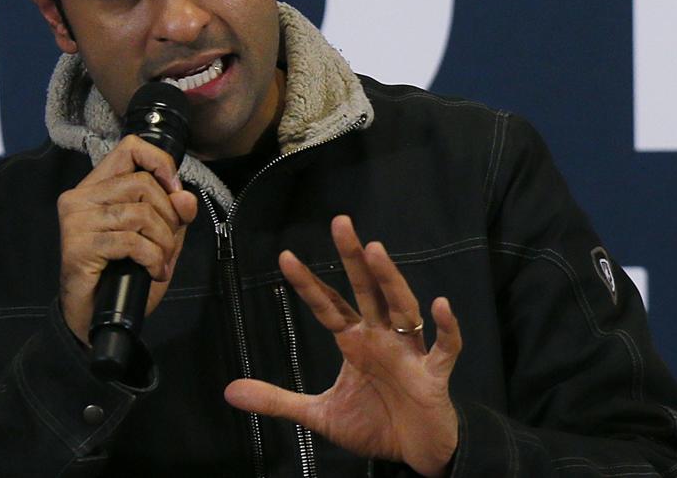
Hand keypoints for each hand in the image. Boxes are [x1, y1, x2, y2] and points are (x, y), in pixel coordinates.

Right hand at [57, 135, 198, 344]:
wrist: (91, 318)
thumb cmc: (121, 276)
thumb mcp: (157, 240)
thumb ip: (173, 216)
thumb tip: (185, 198)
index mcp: (97, 186)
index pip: (130, 148)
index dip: (160, 163)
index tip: (175, 192)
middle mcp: (81, 197)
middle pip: (142, 184)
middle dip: (168, 216)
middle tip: (168, 244)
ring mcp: (76, 220)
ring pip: (140, 213)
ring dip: (163, 242)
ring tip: (161, 261)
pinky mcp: (78, 245)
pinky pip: (132, 241)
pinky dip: (153, 259)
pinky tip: (153, 272)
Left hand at [223, 215, 461, 476]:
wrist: (416, 453)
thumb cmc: (374, 424)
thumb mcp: (320, 414)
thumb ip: (278, 401)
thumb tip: (230, 392)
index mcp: (355, 342)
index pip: (328, 306)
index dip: (308, 284)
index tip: (285, 256)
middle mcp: (382, 338)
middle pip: (367, 291)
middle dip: (353, 258)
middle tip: (340, 222)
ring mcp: (410, 352)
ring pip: (402, 308)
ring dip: (390, 280)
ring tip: (376, 251)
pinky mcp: (434, 374)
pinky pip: (444, 347)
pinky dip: (446, 328)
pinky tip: (440, 305)